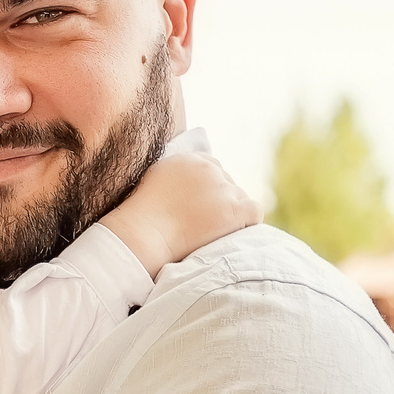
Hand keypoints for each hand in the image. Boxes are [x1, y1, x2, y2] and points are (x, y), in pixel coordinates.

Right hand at [98, 147, 260, 275]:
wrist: (143, 234)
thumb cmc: (140, 218)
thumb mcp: (152, 184)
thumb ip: (173, 179)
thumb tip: (184, 189)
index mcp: (188, 159)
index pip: (211, 168)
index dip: (208, 189)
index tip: (199, 207)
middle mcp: (209, 169)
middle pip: (227, 183)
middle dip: (218, 202)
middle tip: (204, 224)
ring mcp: (222, 188)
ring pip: (239, 199)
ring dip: (229, 214)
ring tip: (211, 232)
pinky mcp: (233, 209)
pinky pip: (254, 212)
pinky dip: (246, 223)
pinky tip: (230, 234)